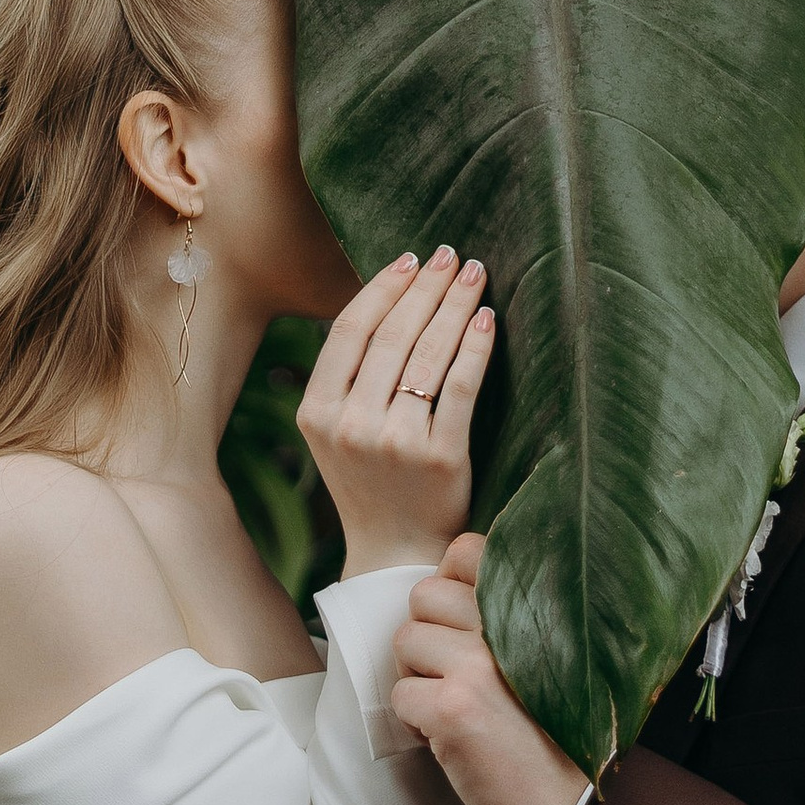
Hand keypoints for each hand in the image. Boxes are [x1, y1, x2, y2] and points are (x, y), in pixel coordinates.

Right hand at [297, 249, 495, 576]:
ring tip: (474, 275)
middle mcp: (350, 424)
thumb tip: (389, 298)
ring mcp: (394, 441)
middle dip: (427, 287)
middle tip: (452, 254)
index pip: (349, 331)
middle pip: (392, 335)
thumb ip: (349, 378)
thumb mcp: (335, 431)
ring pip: (428, 354)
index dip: (382, 288)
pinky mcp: (439, 457)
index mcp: (316, 412)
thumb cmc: (371, 480)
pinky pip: (461, 387)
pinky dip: (476, 348)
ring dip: (455, 305)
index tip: (412, 259)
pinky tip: (487, 320)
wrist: (396, 550)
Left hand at [391, 535, 584, 804]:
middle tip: (456, 675)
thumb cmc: (561, 733)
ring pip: (406, 641)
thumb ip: (511, 618)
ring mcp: (478, 665)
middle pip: (424, 596)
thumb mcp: (552, 655)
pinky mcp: (453, 708)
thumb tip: (446, 590)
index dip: (451, 581)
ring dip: (420, 677)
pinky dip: (417, 721)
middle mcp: (508, 625)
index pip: (466, 549)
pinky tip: (451, 737)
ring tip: (455, 707)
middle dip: (429, 636)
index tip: (462, 621)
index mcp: (537, 606)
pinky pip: (401, 693)